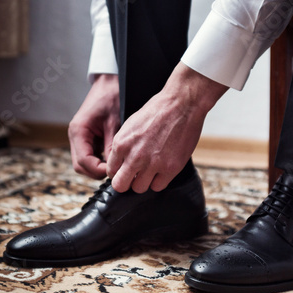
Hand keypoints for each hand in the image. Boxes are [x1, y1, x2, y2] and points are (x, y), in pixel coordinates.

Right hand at [68, 74, 119, 178]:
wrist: (110, 82)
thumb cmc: (112, 96)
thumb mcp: (115, 122)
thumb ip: (113, 145)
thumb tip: (115, 167)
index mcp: (78, 131)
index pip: (83, 161)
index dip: (98, 170)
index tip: (114, 172)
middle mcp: (75, 136)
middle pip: (81, 166)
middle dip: (97, 171)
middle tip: (116, 172)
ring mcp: (80, 138)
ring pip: (85, 163)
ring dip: (99, 167)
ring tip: (116, 166)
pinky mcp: (87, 138)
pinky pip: (91, 155)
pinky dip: (100, 160)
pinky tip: (114, 159)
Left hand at [107, 62, 227, 192]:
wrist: (182, 104)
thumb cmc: (158, 111)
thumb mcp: (131, 125)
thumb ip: (123, 146)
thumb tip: (120, 162)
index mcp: (122, 144)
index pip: (111, 171)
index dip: (118, 172)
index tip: (125, 170)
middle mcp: (134, 156)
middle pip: (120, 185)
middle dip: (126, 182)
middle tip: (134, 176)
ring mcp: (153, 164)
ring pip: (139, 188)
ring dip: (144, 182)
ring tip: (150, 171)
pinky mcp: (170, 168)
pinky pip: (158, 186)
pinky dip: (159, 180)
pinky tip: (162, 170)